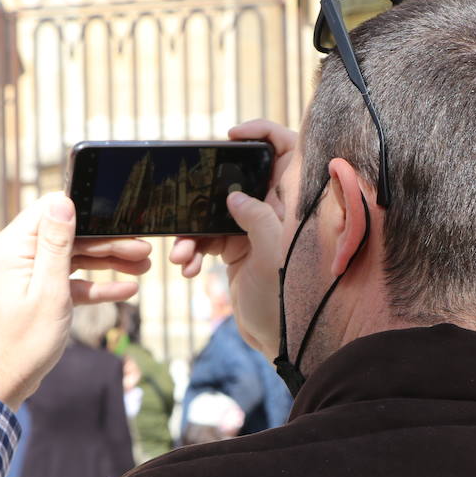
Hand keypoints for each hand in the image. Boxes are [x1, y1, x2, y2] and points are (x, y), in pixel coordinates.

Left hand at [0, 193, 150, 408]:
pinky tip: (125, 289)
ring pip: (70, 258)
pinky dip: (92, 285)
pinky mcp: (32, 294)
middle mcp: (14, 256)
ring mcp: (23, 276)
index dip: (86, 210)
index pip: (49, 210)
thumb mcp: (48, 292)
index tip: (120, 216)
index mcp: (11, 249)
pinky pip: (65, 281)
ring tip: (143, 266)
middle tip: (143, 249)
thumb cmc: (20, 345)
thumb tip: (63, 202)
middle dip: (106, 242)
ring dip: (106, 262)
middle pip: (67, 235)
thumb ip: (57, 246)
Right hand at [169, 119, 296, 357]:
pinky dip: (193, 251)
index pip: (287, 150)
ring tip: (181, 254)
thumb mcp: (274, 254)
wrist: (282, 343)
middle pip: (241, 176)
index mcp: (294, 203)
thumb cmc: (291, 301)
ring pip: (215, 211)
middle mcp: (275, 210)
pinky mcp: (236, 249)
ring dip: (192, 231)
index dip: (263, 133)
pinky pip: (207, 238)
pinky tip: (188, 269)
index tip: (233, 135)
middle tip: (188, 193)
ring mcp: (254, 229)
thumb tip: (232, 197)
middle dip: (209, 186)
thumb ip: (256, 218)